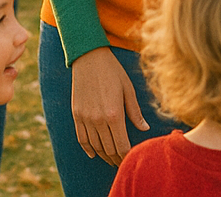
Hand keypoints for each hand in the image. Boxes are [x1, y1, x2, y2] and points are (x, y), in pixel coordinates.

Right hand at [70, 47, 148, 165]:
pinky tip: (94, 154)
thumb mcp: (128, 88)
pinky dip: (88, 149)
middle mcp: (98, 119)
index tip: (132, 159)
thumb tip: (145, 129)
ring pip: (96, 147)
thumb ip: (135, 111)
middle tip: (123, 163)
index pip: (122, 145)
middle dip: (117, 159)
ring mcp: (85, 118)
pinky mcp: (76, 114)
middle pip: (109, 149)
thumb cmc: (112, 70)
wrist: (88, 56)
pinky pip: (81, 138)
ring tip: (112, 159)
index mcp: (114, 114)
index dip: (127, 156)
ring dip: (104, 156)